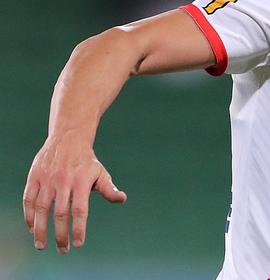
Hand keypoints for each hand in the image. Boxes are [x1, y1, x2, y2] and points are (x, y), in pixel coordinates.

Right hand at [23, 133, 126, 252]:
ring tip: (42, 245)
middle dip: (60, 234)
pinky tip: (31, 228)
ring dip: (40, 229)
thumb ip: (108, 189)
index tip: (79, 243)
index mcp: (81, 181)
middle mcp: (63, 181)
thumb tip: (122, 199)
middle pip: (60, 213)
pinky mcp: (34, 177)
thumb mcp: (100, 173)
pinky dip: (28, 215)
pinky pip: (28, 199)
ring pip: (41, 209)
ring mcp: (47, 179)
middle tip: (63, 250)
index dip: (78, 228)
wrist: (68, 138)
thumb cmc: (87, 162)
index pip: (79, 209)